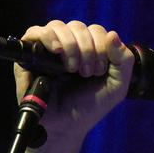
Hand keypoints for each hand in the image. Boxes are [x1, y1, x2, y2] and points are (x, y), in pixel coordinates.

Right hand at [14, 20, 134, 152]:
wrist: (67, 125)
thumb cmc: (90, 106)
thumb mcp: (117, 86)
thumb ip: (123, 61)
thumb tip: (113, 34)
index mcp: (89, 48)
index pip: (96, 31)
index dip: (101, 46)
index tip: (100, 71)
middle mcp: (68, 45)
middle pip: (78, 27)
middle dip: (87, 49)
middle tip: (87, 73)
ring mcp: (48, 48)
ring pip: (58, 26)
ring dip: (71, 46)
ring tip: (73, 69)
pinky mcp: (30, 55)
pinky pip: (35, 32)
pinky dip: (48, 37)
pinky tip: (57, 50)